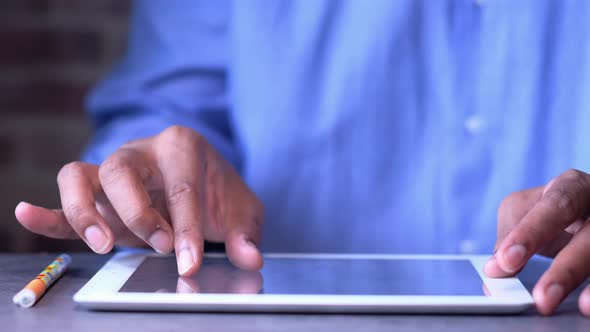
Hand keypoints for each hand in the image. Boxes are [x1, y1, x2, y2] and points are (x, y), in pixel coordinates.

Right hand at [15, 126, 263, 275]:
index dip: (186, 229)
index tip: (188, 264)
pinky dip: (47, 210)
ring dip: (83, 209)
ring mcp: (113, 172)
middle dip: (137, 212)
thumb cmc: (220, 193)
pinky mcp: (97, 195)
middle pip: (120, 171)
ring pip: (80, 175)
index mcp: (182, 146)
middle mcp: (142, 152)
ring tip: (102, 244)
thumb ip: (245, 233)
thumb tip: (249, 258)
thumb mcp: (242, 211)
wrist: (205, 183)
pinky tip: (27, 214)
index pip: (180, 188)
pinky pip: (66, 199)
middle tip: (158, 247)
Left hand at [485, 169, 589, 315]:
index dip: (532, 232)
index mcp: (572, 187)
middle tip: (543, 298)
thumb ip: (508, 240)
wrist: (585, 209)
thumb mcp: (524, 212)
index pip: (554, 205)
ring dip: (589, 284)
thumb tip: (495, 273)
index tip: (507, 261)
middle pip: (589, 237)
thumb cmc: (550, 209)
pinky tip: (589, 305)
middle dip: (566, 269)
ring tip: (582, 307)